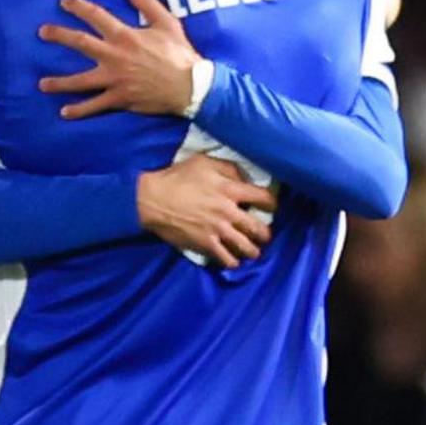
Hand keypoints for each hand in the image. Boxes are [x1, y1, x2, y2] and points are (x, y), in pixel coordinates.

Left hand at [37, 0, 201, 117]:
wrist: (190, 86)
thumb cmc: (180, 54)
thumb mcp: (168, 23)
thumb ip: (149, 5)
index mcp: (125, 35)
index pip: (96, 16)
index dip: (78, 6)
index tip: (63, 2)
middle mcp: (114, 56)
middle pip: (80, 43)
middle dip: (59, 36)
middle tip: (42, 32)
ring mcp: (115, 79)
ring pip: (81, 80)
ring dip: (60, 82)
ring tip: (43, 84)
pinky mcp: (119, 98)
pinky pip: (95, 105)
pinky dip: (79, 110)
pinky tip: (65, 112)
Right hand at [136, 155, 274, 267]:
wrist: (153, 199)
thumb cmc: (176, 178)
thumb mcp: (204, 163)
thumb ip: (228, 168)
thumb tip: (244, 176)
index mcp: (230, 190)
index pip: (262, 198)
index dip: (272, 203)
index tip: (272, 206)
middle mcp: (228, 212)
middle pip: (258, 227)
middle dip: (265, 234)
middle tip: (265, 235)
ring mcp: (218, 230)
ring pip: (245, 246)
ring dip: (253, 250)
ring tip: (254, 252)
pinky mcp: (205, 244)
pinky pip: (225, 258)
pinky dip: (232, 261)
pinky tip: (234, 261)